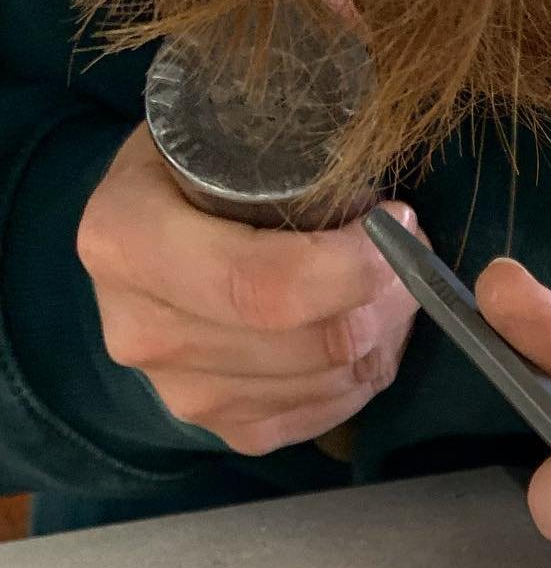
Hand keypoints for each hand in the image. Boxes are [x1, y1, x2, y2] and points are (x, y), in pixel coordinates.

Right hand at [77, 124, 420, 455]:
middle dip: (383, 305)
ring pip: (327, 383)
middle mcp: (142, 331)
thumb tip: (395, 221)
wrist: (143, 237)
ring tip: (387, 295)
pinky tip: (365, 339)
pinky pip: (322, 415)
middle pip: (308, 344)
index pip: (261, 285)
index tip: (397, 227)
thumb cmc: (192, 172)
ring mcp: (183, 394)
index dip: (350, 269)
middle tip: (408, 266)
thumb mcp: (217, 137)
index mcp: (125, 241)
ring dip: (382, 341)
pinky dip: (362, 379)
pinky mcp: (226, 431)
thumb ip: (291, 166)